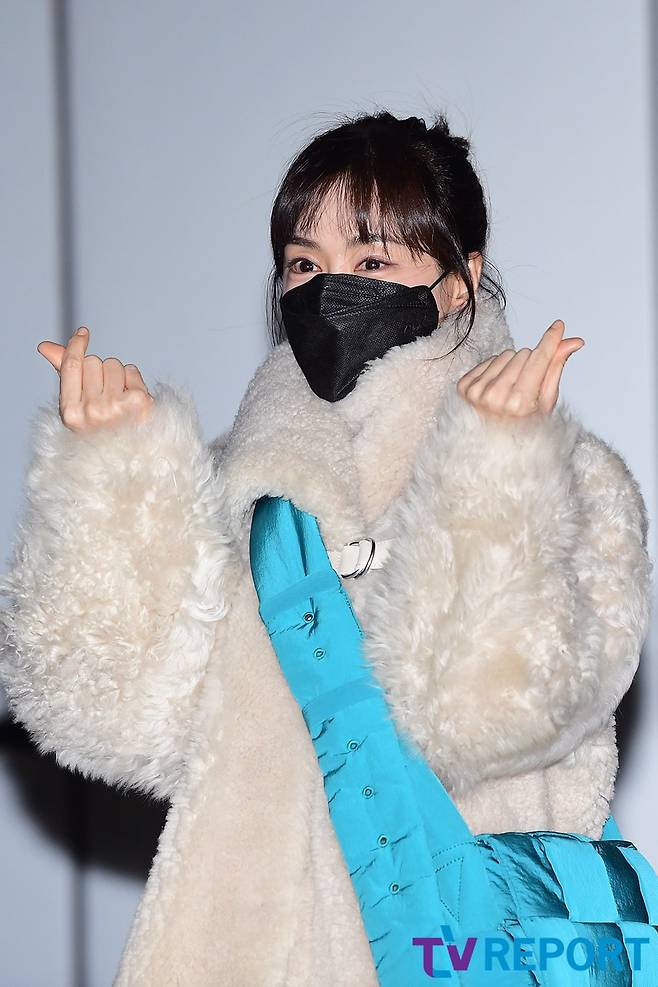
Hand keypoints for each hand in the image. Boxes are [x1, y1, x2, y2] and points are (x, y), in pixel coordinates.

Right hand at [37, 326, 154, 432]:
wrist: (129, 454)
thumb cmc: (100, 427)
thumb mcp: (76, 405)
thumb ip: (64, 374)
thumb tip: (45, 346)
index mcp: (71, 412)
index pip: (72, 365)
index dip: (76, 345)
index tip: (83, 333)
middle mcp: (92, 411)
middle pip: (93, 362)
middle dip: (99, 371)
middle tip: (104, 394)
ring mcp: (117, 407)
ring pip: (113, 364)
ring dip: (117, 375)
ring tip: (118, 398)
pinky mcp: (139, 402)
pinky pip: (131, 370)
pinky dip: (133, 380)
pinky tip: (132, 398)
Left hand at [456, 319, 583, 421]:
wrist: (490, 446)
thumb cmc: (522, 427)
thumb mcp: (545, 402)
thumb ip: (556, 368)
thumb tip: (573, 341)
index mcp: (519, 404)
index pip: (538, 360)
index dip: (550, 340)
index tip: (558, 325)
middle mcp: (495, 397)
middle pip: (523, 354)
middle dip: (530, 364)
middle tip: (528, 385)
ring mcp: (476, 392)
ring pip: (505, 354)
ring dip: (512, 366)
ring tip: (512, 389)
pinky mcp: (463, 387)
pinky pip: (488, 360)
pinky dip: (496, 370)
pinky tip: (498, 389)